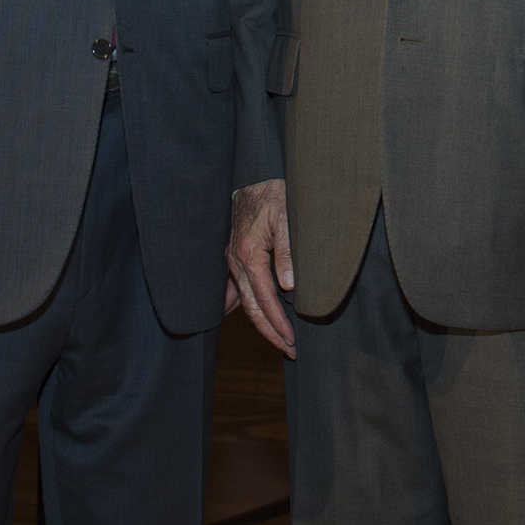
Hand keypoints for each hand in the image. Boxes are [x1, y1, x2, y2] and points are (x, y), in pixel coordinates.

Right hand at [225, 179, 294, 357]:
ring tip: (277, 338)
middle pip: (251, 307)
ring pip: (243, 300)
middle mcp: (236, 260)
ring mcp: (232, 258)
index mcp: (249, 254)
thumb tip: (287, 286)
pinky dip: (240, 304)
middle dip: (270, 331)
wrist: (255, 175)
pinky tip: (238, 315)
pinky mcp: (234, 254)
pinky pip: (234, 287)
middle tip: (289, 350)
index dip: (279, 322)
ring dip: (260, 321)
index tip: (292, 340)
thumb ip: (287, 252)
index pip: (265, 299)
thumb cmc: (275, 194)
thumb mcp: (287, 218)